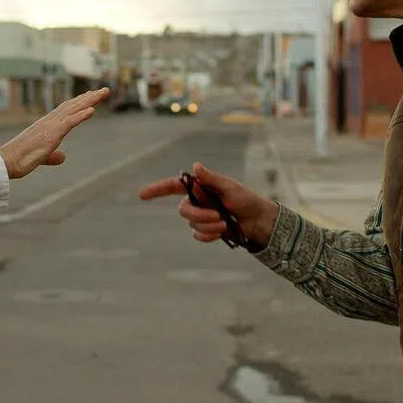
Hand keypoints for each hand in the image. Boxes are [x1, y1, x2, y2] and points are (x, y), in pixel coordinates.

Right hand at [0, 88, 109, 178]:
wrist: (8, 160)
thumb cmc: (21, 159)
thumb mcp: (42, 157)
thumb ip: (53, 156)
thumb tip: (63, 157)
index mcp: (47, 125)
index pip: (66, 110)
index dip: (79, 103)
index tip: (90, 96)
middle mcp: (50, 121)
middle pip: (73, 105)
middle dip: (90, 98)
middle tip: (104, 90)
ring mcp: (51, 126)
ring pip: (74, 109)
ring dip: (90, 101)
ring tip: (104, 93)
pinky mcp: (51, 133)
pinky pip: (69, 122)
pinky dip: (81, 115)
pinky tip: (93, 110)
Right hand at [139, 163, 278, 246]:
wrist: (259, 222)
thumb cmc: (247, 200)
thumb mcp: (230, 187)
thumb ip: (211, 179)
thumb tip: (195, 166)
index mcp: (201, 187)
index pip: (174, 186)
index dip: (157, 190)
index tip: (142, 195)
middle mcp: (198, 200)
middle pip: (183, 210)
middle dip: (199, 216)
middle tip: (218, 217)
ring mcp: (202, 216)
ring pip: (192, 225)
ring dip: (209, 226)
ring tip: (225, 223)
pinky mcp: (207, 230)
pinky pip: (199, 235)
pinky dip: (209, 236)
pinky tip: (222, 232)